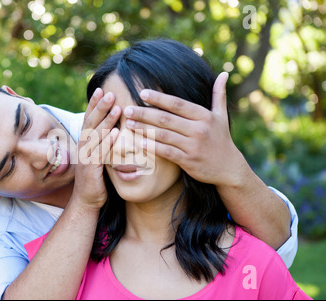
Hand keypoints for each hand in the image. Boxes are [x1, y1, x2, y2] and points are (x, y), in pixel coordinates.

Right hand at [73, 88, 120, 208]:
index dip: (94, 104)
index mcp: (85, 143)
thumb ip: (102, 142)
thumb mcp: (97, 156)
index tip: (101, 89)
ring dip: (106, 120)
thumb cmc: (95, 178)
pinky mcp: (91, 169)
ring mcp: (86, 158)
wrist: (87, 201)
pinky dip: (108, 142)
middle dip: (100, 107)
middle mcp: (83, 147)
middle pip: (91, 123)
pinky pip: (100, 153)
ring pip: (96, 135)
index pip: (88, 119)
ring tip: (117, 107)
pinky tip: (117, 132)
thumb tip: (111, 127)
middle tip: (110, 92)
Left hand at [123, 72, 245, 187]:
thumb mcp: (222, 116)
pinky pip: (167, 152)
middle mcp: (199, 129)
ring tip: (129, 124)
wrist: (229, 169)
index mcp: (204, 116)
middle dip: (145, 113)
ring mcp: (193, 146)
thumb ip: (219, 94)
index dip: (159, 98)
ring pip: (164, 135)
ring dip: (144, 129)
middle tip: (128, 109)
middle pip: (166, 119)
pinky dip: (153, 147)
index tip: (142, 93)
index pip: (177, 104)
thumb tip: (223, 74)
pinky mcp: (188, 161)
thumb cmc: (221, 139)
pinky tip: (140, 143)